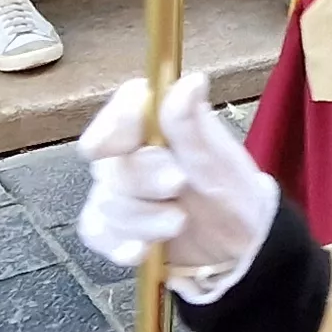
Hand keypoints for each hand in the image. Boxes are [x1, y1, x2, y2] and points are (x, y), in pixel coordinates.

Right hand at [76, 74, 277, 295]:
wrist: (236, 247)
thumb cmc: (231, 194)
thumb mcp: (218, 162)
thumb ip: (194, 126)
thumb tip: (191, 81)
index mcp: (158, 124)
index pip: (121, 109)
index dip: (118, 121)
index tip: (134, 138)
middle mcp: (130, 152)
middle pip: (110, 162)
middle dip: (144, 179)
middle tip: (179, 186)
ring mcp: (116, 189)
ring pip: (104, 201)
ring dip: (143, 218)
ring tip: (178, 222)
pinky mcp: (110, 224)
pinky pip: (95, 231)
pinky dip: (119, 243)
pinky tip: (142, 250)